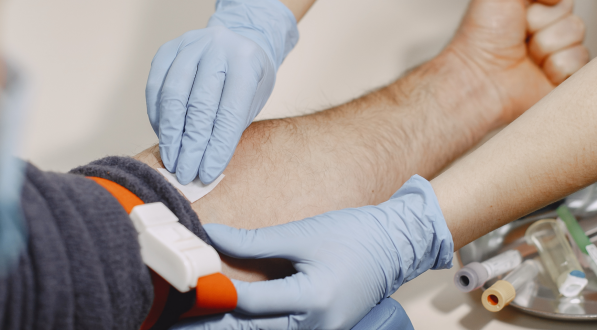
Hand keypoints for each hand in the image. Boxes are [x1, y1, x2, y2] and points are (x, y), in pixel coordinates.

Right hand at [146, 0, 297, 184]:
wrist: (239, 42)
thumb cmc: (249, 80)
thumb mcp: (252, 101)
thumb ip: (230, 128)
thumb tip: (204, 166)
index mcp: (246, 62)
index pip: (229, 113)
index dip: (217, 147)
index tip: (207, 174)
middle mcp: (217, 48)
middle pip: (199, 105)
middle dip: (191, 145)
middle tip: (186, 173)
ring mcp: (190, 44)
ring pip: (173, 95)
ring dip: (171, 134)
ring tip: (172, 160)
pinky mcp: (167, 49)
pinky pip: (156, 86)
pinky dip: (158, 116)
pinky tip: (164, 137)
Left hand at [186, 176, 452, 328]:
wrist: (396, 244)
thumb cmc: (356, 235)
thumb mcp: (303, 234)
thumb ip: (254, 242)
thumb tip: (212, 237)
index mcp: (315, 300)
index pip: (251, 304)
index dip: (215, 294)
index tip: (185, 287)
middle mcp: (318, 326)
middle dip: (213, 328)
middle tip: (176, 326)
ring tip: (195, 324)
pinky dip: (254, 328)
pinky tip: (232, 321)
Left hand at [447, 0, 587, 124]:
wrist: (476, 78)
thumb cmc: (480, 38)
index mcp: (529, 13)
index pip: (561, 1)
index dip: (544, 5)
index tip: (521, 15)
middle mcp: (541, 34)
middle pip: (570, 16)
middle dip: (544, 24)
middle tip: (520, 38)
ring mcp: (551, 57)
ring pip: (576, 36)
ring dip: (548, 45)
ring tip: (526, 57)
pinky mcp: (559, 80)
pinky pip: (579, 62)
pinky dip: (558, 66)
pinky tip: (538, 72)